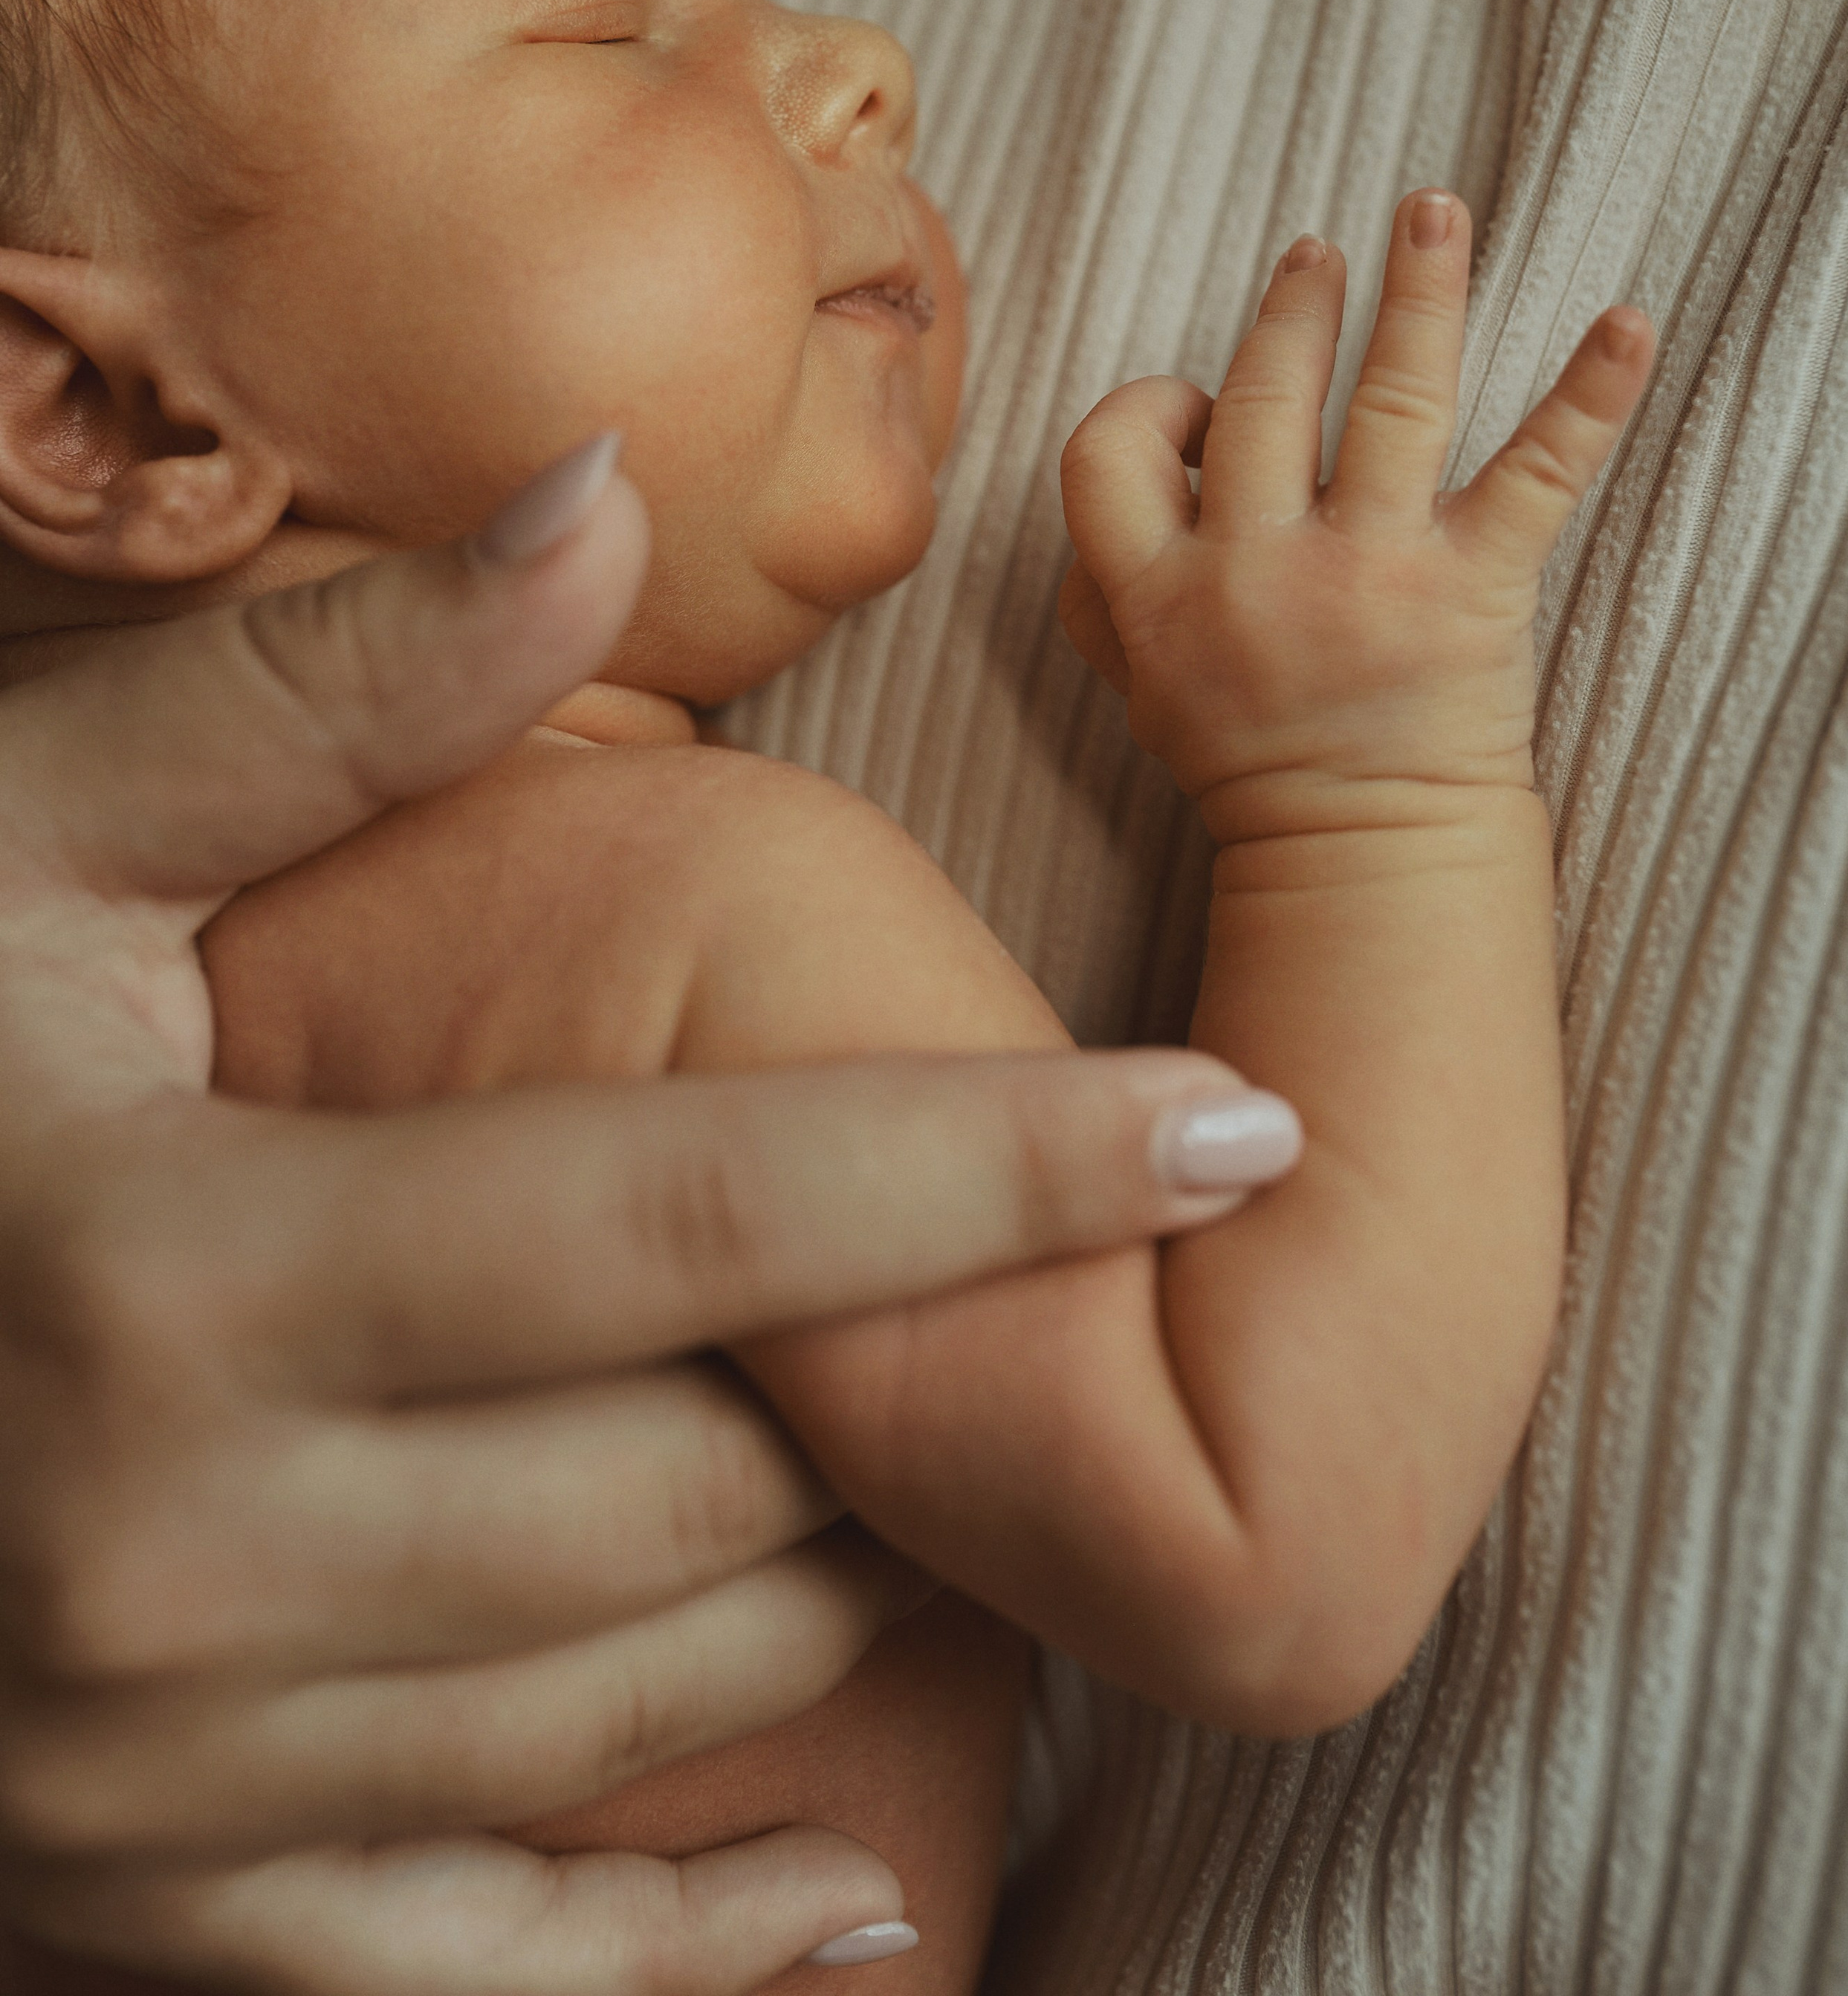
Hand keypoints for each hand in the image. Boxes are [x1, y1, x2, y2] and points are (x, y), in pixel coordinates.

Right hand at [0, 441, 1275, 1994]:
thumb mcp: (39, 842)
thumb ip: (333, 690)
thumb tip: (606, 490)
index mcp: (169, 1268)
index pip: (680, 1220)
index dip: (986, 1164)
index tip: (1238, 1124)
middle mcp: (169, 1567)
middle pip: (688, 1485)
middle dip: (936, 1388)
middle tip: (1112, 1283)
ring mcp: (143, 1782)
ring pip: (631, 1712)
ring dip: (852, 1596)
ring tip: (997, 1479)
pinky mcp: (124, 1908)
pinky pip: (472, 1976)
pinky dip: (685, 1955)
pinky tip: (858, 1904)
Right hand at [1058, 193, 1653, 839]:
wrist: (1361, 859)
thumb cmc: (1248, 757)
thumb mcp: (1134, 684)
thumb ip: (1103, 584)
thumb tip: (1128, 465)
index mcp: (1157, 594)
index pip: (1111, 451)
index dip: (1149, 408)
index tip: (1200, 409)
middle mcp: (1255, 573)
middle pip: (1261, 398)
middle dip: (1293, 309)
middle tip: (1318, 254)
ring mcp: (1369, 577)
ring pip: (1388, 401)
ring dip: (1418, 291)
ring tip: (1435, 210)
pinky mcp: (1472, 593)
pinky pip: (1536, 476)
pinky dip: (1590, 395)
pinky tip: (1631, 323)